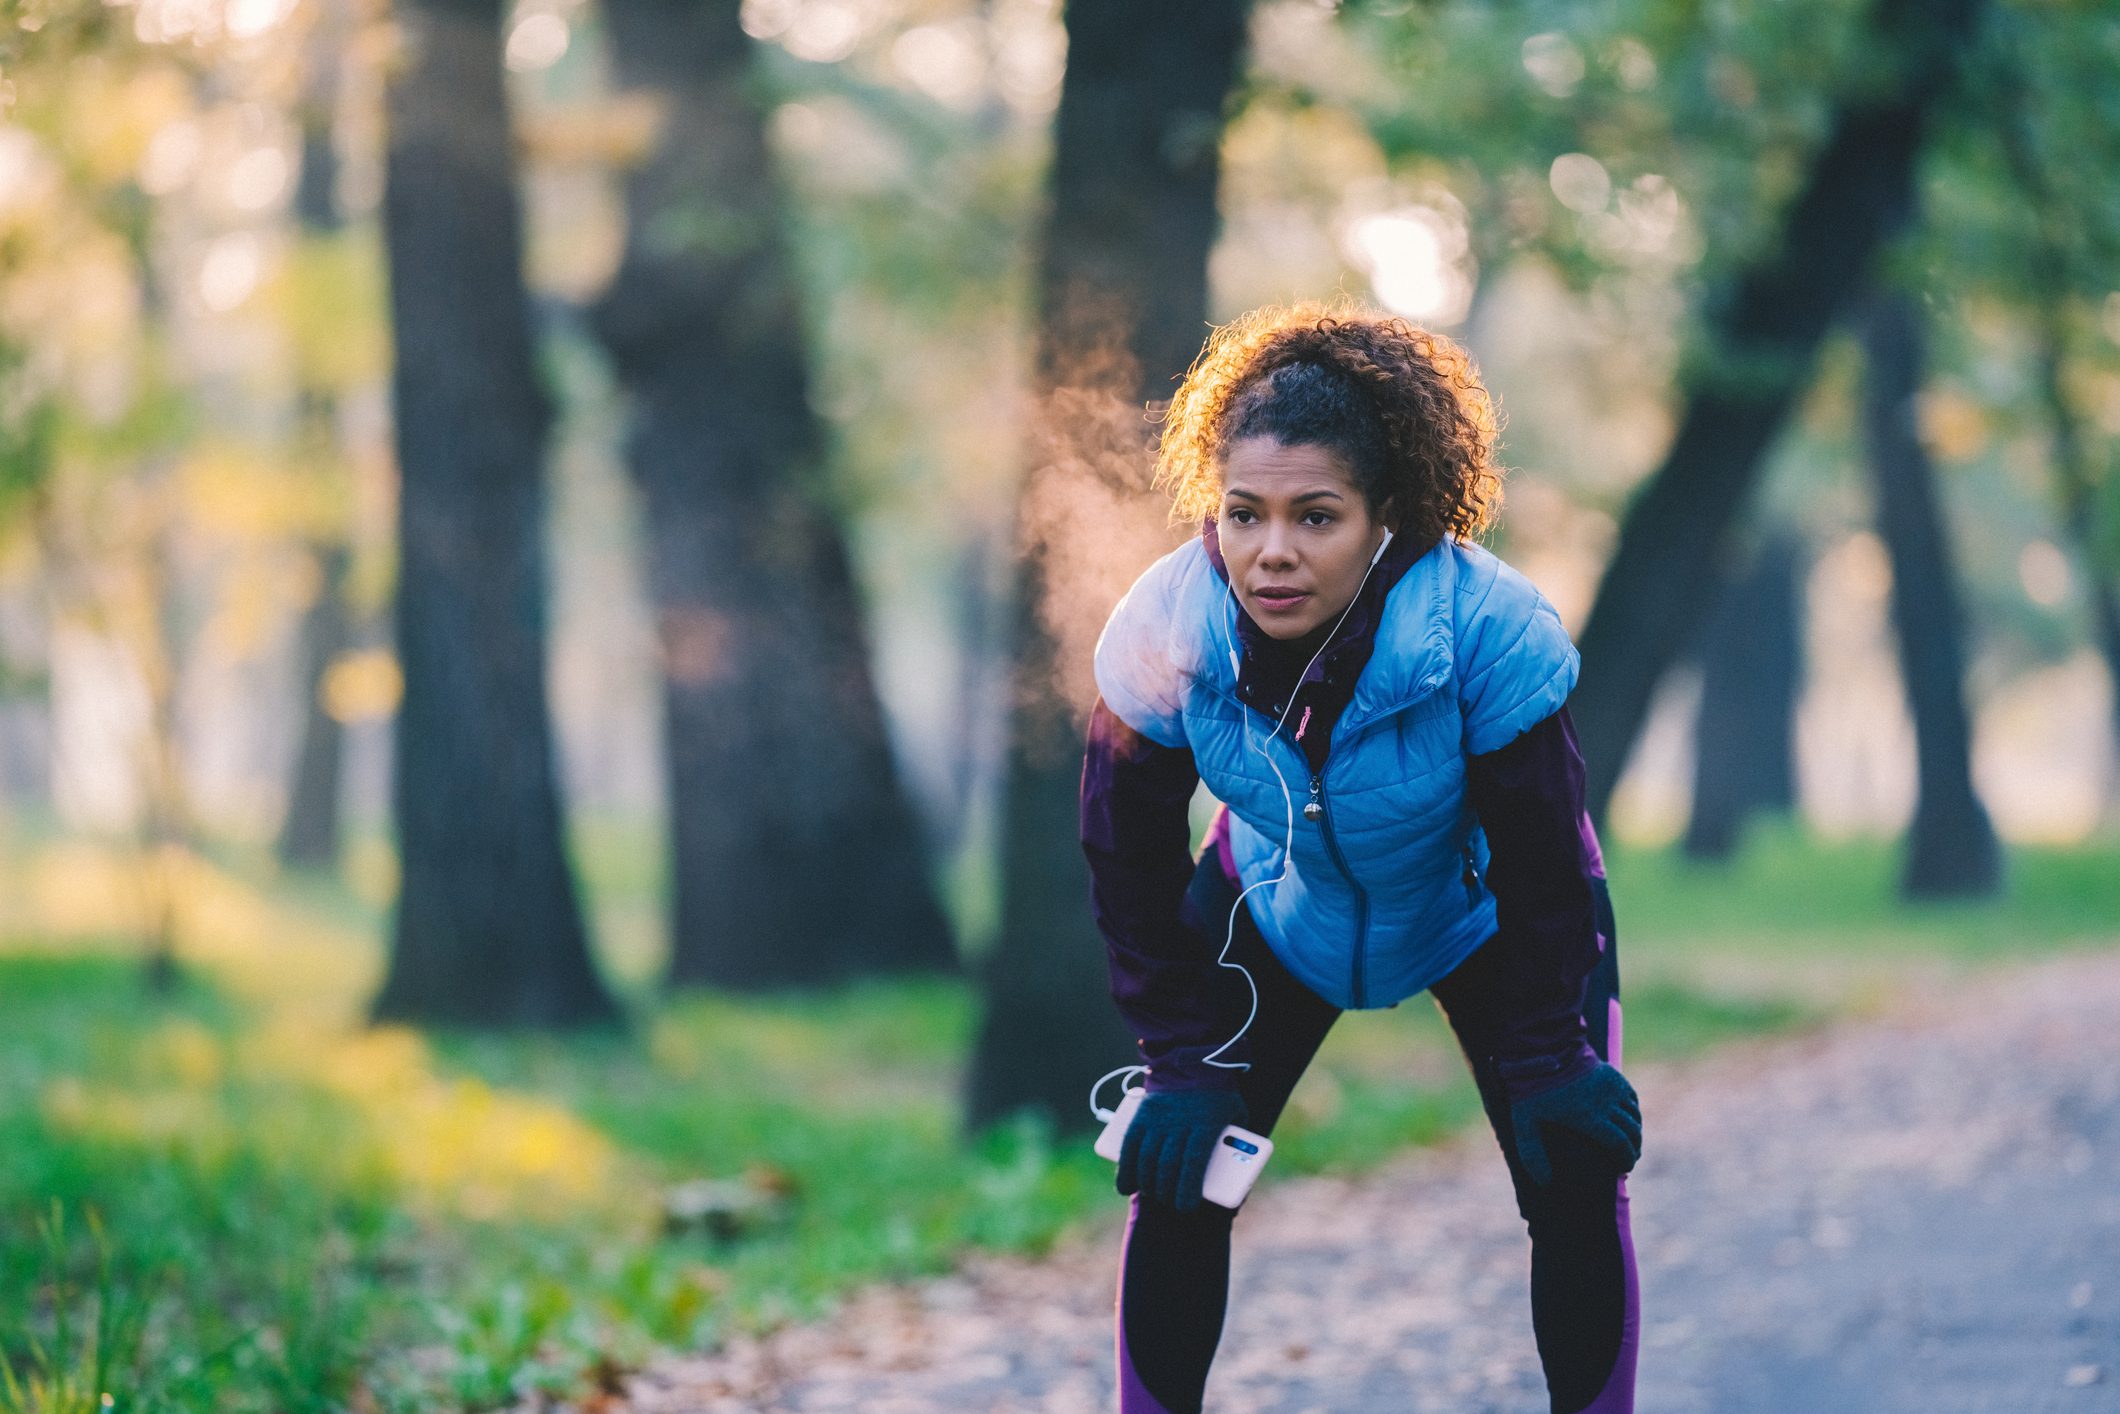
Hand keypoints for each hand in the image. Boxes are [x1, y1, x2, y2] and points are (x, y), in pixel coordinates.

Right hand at [1116, 1088, 1248, 1212]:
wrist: (1193, 1061)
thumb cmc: (1220, 1094)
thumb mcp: (1236, 1115)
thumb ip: (1237, 1142)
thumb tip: (1239, 1174)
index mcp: (1205, 1124)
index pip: (1193, 1163)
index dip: (1187, 1189)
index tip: (1185, 1207)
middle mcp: (1179, 1122)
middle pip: (1167, 1165)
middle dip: (1165, 1191)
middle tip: (1169, 1203)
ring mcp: (1158, 1119)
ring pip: (1147, 1158)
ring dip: (1146, 1183)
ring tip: (1152, 1194)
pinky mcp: (1142, 1115)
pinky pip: (1130, 1145)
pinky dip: (1126, 1168)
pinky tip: (1125, 1185)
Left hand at [1509, 1061, 1640, 1185]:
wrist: (1541, 1050)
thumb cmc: (1530, 1088)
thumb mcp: (1524, 1122)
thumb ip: (1532, 1154)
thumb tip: (1545, 1183)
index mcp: (1589, 1117)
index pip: (1620, 1144)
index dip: (1626, 1159)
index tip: (1624, 1168)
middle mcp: (1606, 1102)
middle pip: (1632, 1131)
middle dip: (1633, 1148)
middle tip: (1628, 1159)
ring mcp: (1611, 1087)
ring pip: (1634, 1115)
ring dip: (1635, 1131)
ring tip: (1630, 1143)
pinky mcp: (1612, 1075)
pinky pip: (1631, 1097)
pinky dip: (1633, 1112)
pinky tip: (1628, 1120)